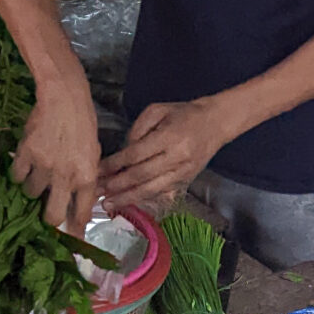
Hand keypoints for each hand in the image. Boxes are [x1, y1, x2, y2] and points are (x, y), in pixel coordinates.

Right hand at [12, 79, 100, 235]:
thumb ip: (86, 177)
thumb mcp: (94, 154)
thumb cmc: (84, 124)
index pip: (82, 213)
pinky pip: (17, 176)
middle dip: (49, 220)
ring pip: (31, 194)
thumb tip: (81, 198)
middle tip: (46, 215)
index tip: (72, 242)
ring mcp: (44, 167)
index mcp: (87, 177)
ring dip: (33, 190)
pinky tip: (26, 164)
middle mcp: (66, 177)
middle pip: (52, 216)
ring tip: (38, 176)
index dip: (76, 232)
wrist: (65, 99)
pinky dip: (20, 174)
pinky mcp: (25, 155)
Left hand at [99, 98, 226, 210]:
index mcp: (169, 136)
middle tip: (97, 192)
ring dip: (128, 198)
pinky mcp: (186, 180)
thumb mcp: (158, 110)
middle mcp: (177, 157)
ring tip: (109, 204)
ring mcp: (183, 172)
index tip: (98, 171)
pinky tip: (128, 201)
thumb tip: (123, 152)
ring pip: (151, 189)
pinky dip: (143, 198)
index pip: (136, 154)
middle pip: (142, 175)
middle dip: (117, 185)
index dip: (115, 165)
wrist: (216, 123)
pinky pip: (161, 192)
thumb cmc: (185, 114)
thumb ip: (138, 130)